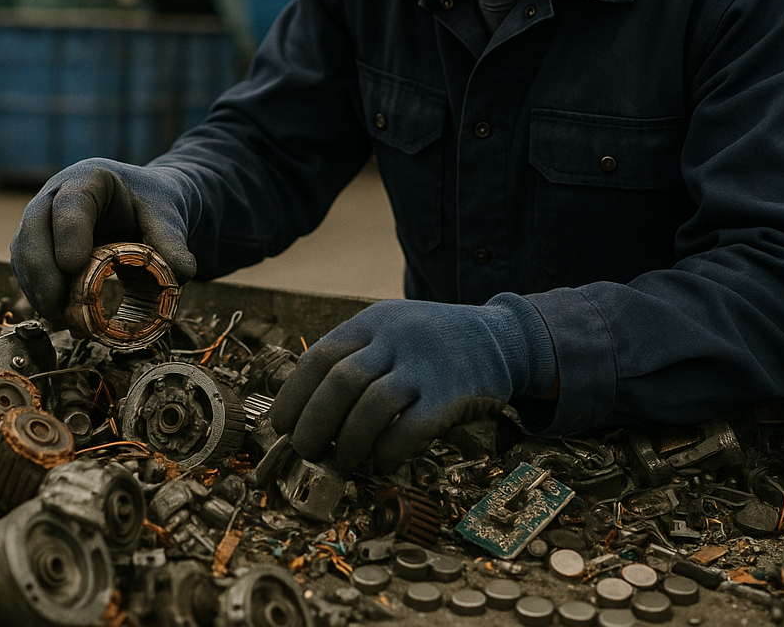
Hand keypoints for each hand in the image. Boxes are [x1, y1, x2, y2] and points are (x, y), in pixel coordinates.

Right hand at [10, 158, 197, 318]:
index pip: (71, 203)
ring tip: (60, 318)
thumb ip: (171, 241)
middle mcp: (56, 195)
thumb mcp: (166, 215)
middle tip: (57, 305)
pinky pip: (28, 270)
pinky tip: (58, 315)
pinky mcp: (39, 245)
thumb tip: (181, 274)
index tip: (73, 265)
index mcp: (89, 178)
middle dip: (42, 270)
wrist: (142, 203)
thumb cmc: (151, 202)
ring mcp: (42, 219)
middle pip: (34, 229)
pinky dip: (39, 294)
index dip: (68, 233)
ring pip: (24, 252)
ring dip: (37, 288)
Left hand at [268, 296, 554, 472]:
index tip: (281, 425)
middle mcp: (396, 338)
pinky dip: (389, 450)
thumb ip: (355, 356)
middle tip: (306, 450)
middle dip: (315, 422)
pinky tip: (382, 462)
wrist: (501, 337)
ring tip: (345, 460)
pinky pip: (412, 428)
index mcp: (373, 322)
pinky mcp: (452, 393)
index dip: (294, 394)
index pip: (320, 355)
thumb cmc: (433, 343)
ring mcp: (425, 364)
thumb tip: (305, 407)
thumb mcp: (391, 330)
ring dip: (350, 441)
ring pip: (372, 405)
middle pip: (340, 381)